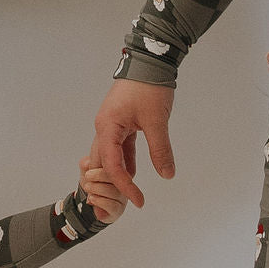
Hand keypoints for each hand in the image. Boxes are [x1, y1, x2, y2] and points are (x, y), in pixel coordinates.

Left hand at [79, 157, 126, 224]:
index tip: (88, 173)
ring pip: (115, 192)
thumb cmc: (91, 185)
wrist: (87, 202)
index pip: (118, 168)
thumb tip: (88, 163)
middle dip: (99, 177)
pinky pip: (112, 205)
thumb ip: (87, 165)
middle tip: (87, 179)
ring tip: (88, 188)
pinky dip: (99, 201)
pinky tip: (92, 198)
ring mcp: (122, 198)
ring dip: (97, 189)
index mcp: (119, 172)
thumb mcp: (86, 171)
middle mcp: (123, 185)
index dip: (102, 170)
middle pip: (118, 179)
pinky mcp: (117, 210)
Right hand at [90, 79, 173, 209]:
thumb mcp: (157, 121)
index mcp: (107, 128)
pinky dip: (124, 161)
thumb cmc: (150, 87)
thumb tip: (167, 174)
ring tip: (126, 192)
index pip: (112, 166)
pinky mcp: (119, 122)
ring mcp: (110, 124)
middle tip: (119, 205)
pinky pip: (118, 147)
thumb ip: (160, 149)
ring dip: (116, 174)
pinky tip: (133, 172)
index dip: (124, 186)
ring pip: (108, 156)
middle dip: (109, 185)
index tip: (139, 201)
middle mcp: (103, 127)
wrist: (149, 61)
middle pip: (101, 164)